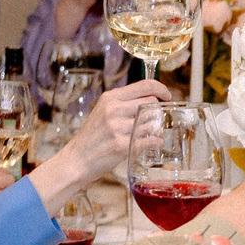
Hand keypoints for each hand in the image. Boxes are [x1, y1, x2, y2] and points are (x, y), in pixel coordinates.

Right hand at [0, 166, 15, 233]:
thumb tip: (0, 189)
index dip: (4, 181)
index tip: (5, 190)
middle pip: (7, 177)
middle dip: (9, 187)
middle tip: (5, 201)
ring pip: (9, 187)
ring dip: (10, 196)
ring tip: (3, 208)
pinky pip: (8, 198)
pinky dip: (8, 205)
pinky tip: (2, 213)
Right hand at [32, 79, 170, 201]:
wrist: (76, 159)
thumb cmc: (92, 137)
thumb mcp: (103, 111)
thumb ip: (123, 104)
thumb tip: (151, 99)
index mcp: (110, 98)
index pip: (144, 85)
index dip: (161, 88)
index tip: (167, 95)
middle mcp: (114, 110)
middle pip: (151, 103)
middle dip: (157, 112)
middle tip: (155, 120)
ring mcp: (117, 128)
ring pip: (152, 122)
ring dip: (157, 129)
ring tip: (151, 134)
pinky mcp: (121, 146)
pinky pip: (150, 140)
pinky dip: (156, 142)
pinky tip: (153, 144)